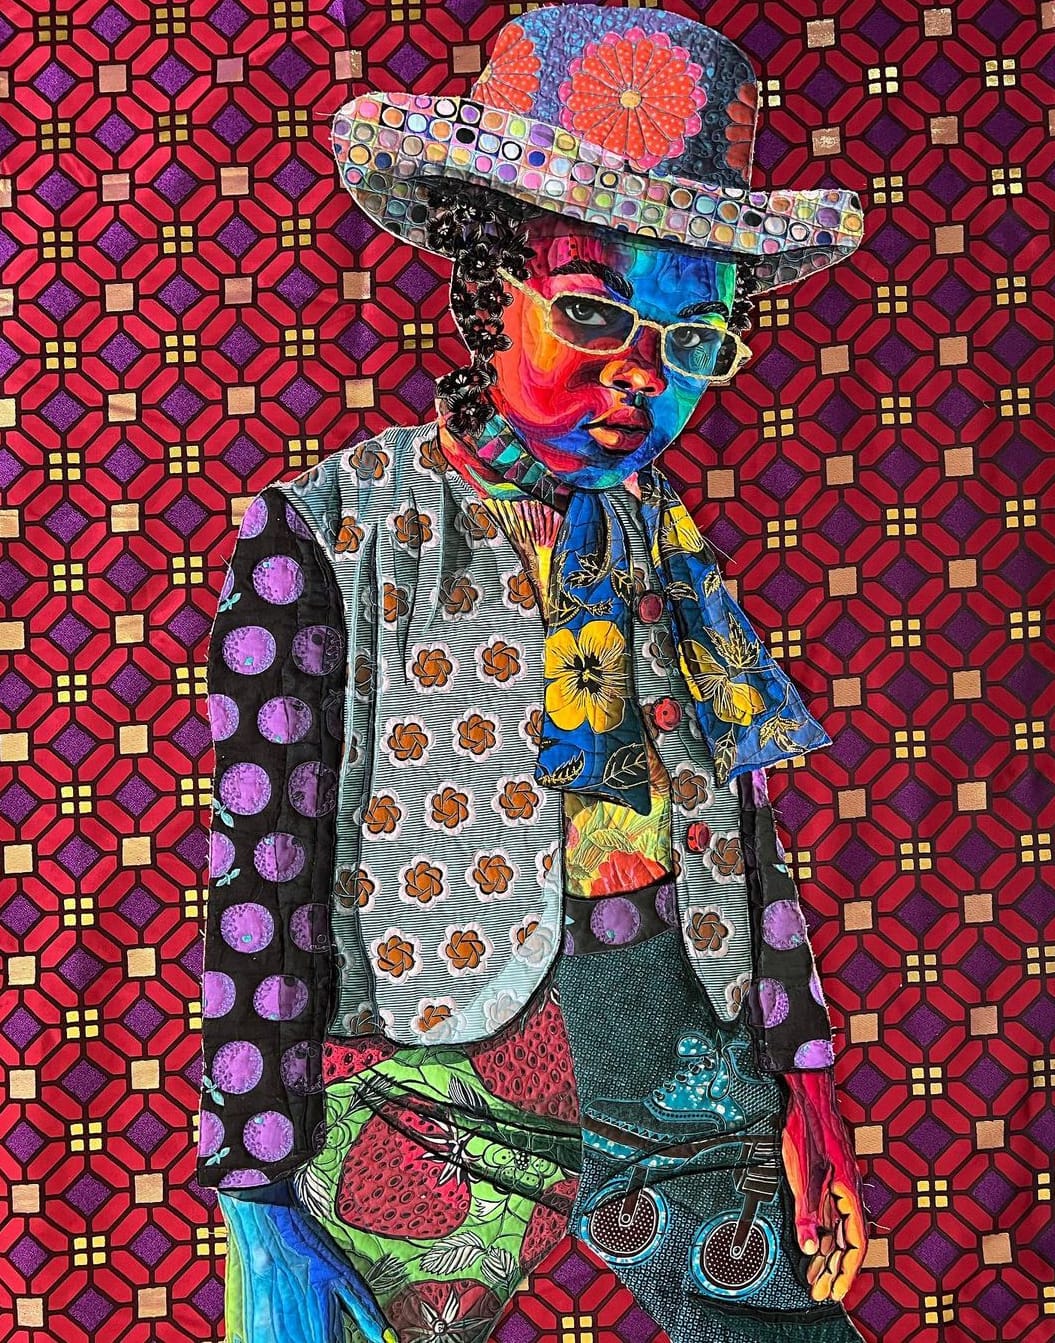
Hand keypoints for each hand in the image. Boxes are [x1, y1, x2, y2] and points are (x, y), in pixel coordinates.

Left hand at [781, 1069, 866, 1303]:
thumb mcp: (803, 1173)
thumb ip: (807, 1213)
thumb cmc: (808, 1127)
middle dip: (836, 1269)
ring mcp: (839, 1185)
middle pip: (848, 1240)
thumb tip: (808, 1248)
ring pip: (839, 1229)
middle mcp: (848, 1191)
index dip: (846, 1270)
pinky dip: (822, 1233)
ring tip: (815, 1277)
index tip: (835, 1291)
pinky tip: (812, 1245)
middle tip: (823, 1292)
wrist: (807, 1094)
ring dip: (829, 1254)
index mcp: (849, 1192)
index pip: (856, 1243)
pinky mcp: (828, 1178)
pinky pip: (829, 1214)